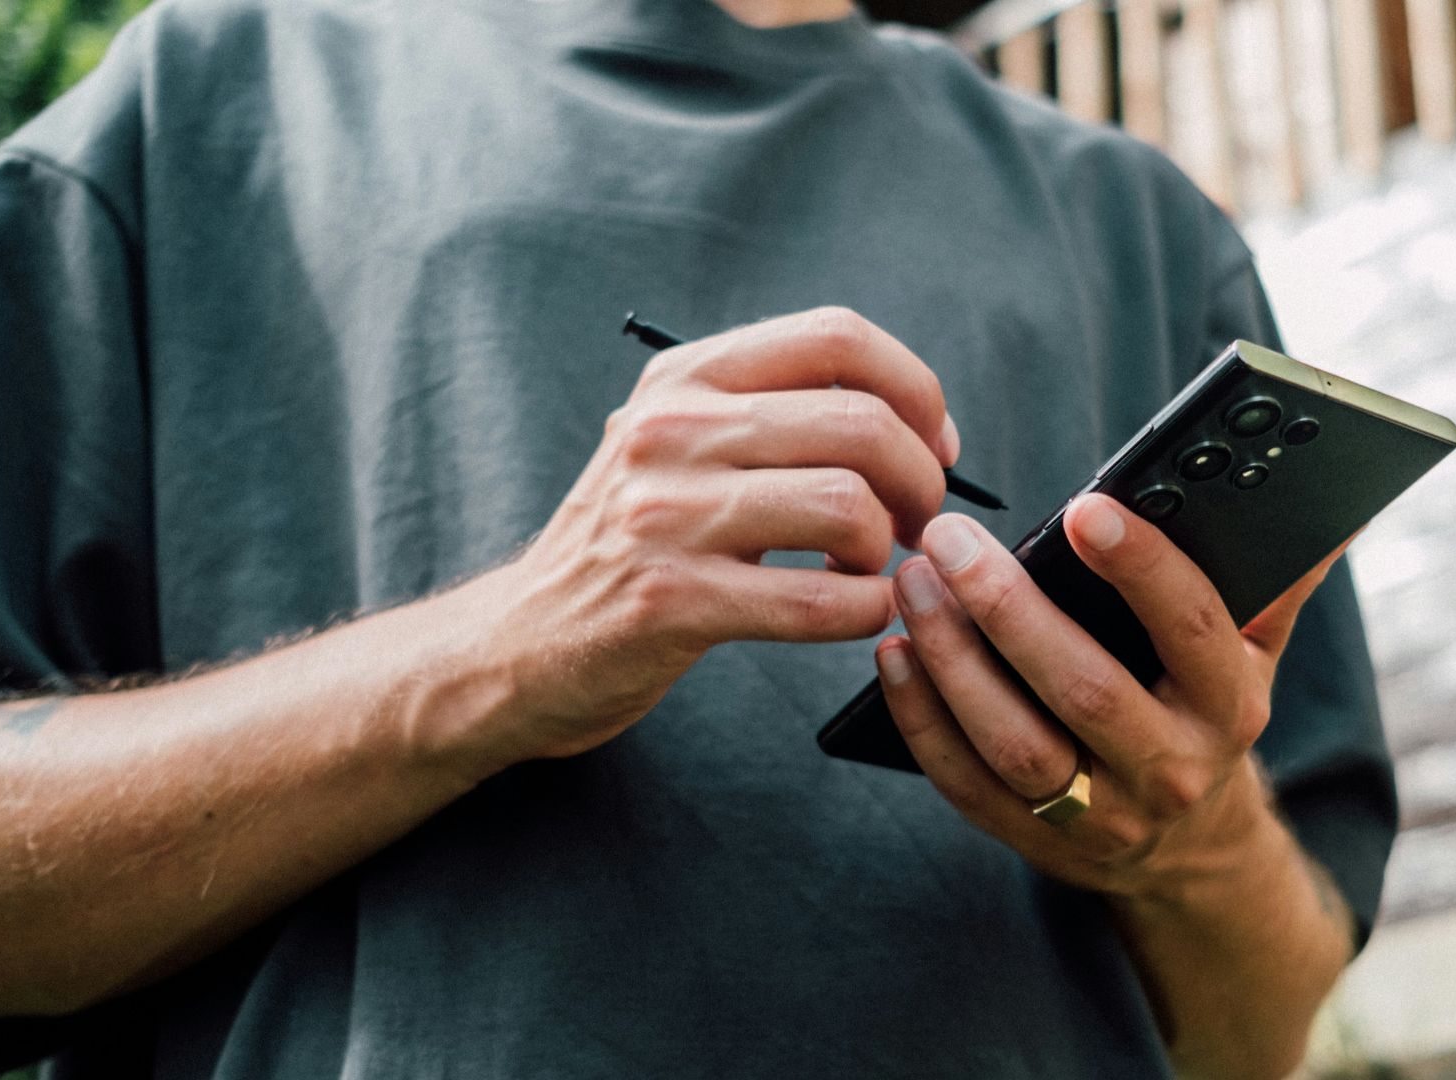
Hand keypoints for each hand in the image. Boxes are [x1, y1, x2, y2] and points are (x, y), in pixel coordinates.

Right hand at [470, 307, 955, 763]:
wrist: (520, 643)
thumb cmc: (636, 546)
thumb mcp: (683, 447)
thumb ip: (780, 415)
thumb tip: (923, 423)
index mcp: (685, 378)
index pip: (837, 336)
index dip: (915, 389)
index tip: (935, 446)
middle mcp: (669, 431)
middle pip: (860, 423)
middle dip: (921, 481)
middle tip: (917, 524)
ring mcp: (663, 515)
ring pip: (847, 506)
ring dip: (887, 550)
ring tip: (870, 569)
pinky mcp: (669, 601)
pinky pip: (819, 600)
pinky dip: (866, 610)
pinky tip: (856, 613)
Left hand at [873, 495, 1346, 900]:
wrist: (1188, 847)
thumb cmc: (1203, 708)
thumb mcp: (1253, 651)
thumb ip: (1276, 577)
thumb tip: (1335, 506)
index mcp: (1231, 704)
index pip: (1193, 629)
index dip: (1143, 568)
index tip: (1086, 508)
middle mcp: (1172, 768)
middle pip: (1085, 690)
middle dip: (1009, 610)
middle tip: (949, 539)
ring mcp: (1102, 817)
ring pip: (1016, 742)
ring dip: (953, 661)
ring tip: (912, 585)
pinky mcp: (1038, 843)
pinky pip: (967, 783)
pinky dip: (922, 719)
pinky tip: (893, 655)